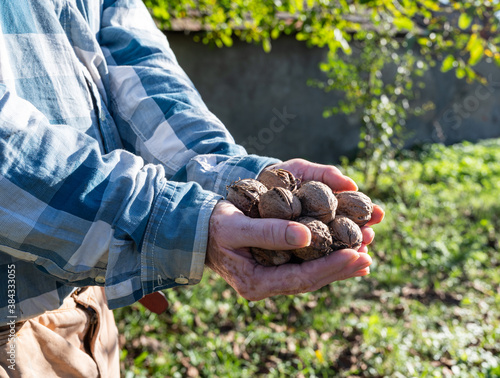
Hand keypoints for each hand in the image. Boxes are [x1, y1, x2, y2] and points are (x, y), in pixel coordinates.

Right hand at [205, 159, 383, 300]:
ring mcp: (271, 279)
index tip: (357, 254)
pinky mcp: (275, 268)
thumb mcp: (235, 226)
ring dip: (338, 263)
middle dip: (341, 267)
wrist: (199, 231)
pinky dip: (325, 258)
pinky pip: (305, 265)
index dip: (331, 267)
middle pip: (311, 281)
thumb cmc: (214, 226)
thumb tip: (307, 236)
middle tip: (369, 255)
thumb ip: (269, 232)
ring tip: (365, 254)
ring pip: (311, 274)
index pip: (301, 278)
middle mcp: (267, 286)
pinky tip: (343, 251)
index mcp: (256, 282)